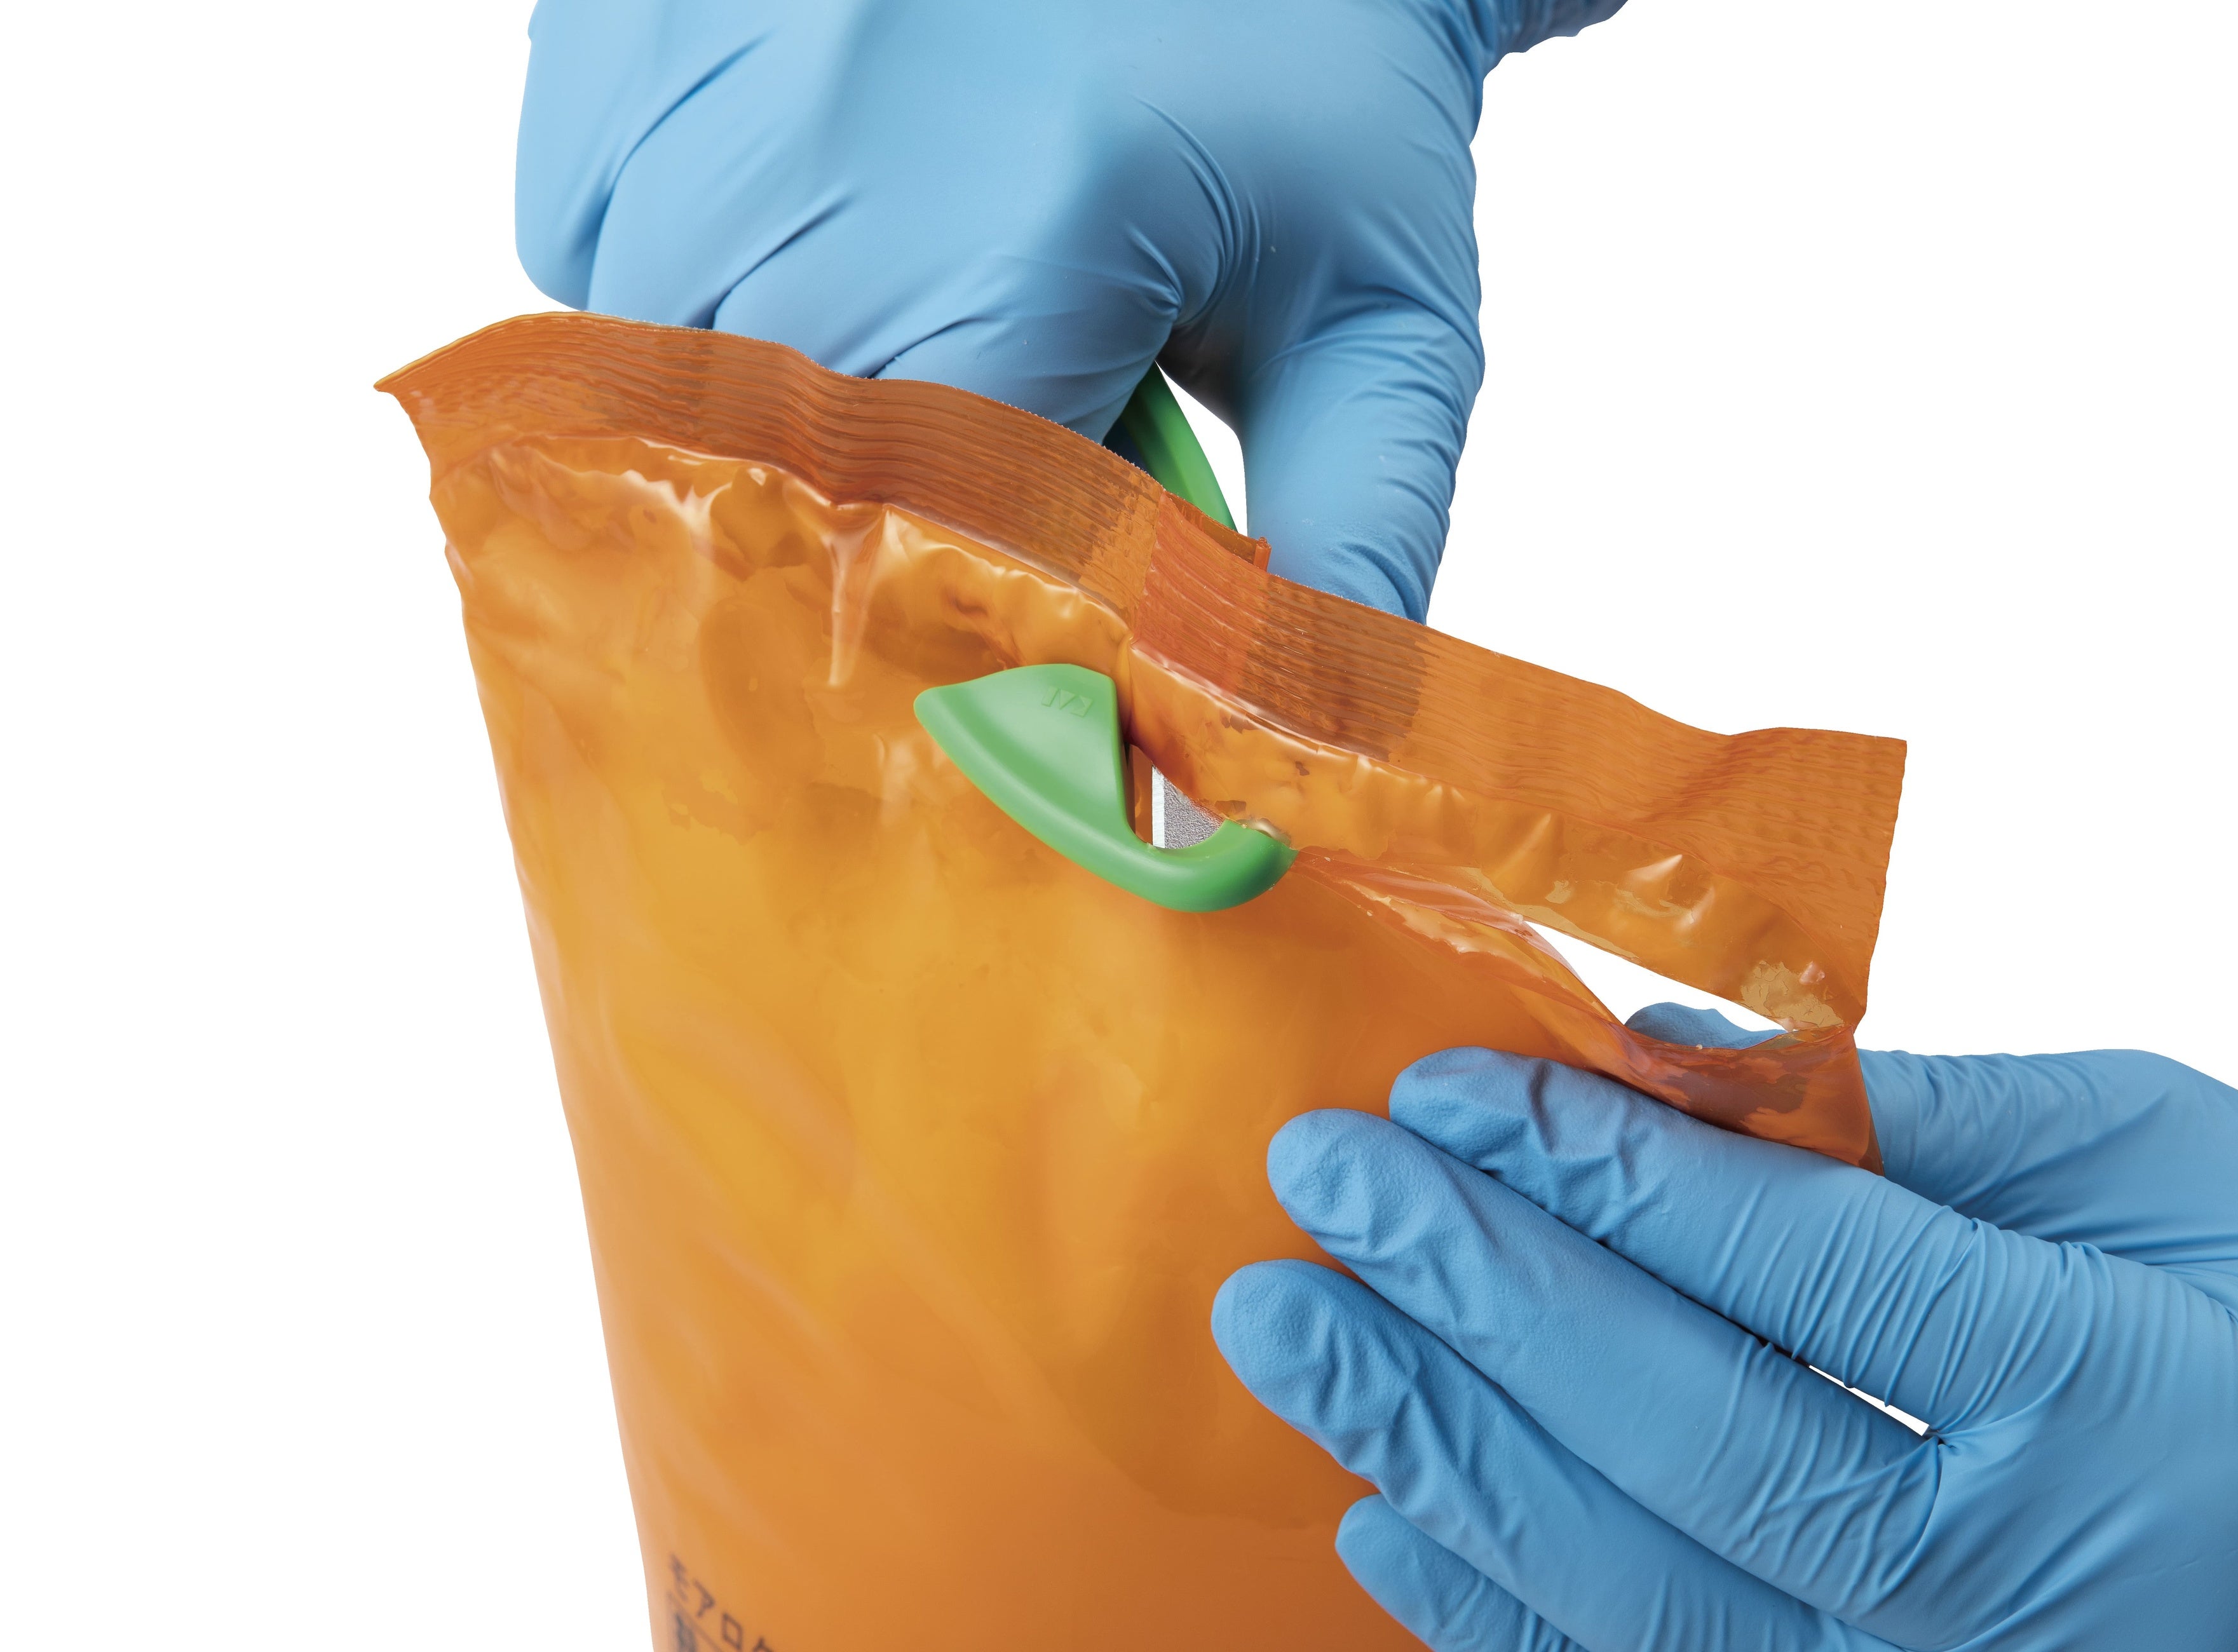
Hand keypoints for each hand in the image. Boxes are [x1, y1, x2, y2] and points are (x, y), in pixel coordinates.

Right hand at [515, 0, 1621, 617]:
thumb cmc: (1313, 72)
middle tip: (978, 471)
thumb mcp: (1383, 317)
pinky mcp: (616, 17)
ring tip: (920, 301)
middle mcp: (816, 139)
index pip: (920, 553)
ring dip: (774, 399)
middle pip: (766, 476)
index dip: (961, 636)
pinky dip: (690, 271)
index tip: (1013, 661)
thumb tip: (1273, 765)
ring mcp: (693, 63)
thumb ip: (1347, 547)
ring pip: (653, 367)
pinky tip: (830, 204)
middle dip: (870, 518)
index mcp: (1027, 228)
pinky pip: (591, 242)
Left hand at [1214, 1004, 2237, 1648]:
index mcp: (2143, 1413)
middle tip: (1319, 1179)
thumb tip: (1663, 1062)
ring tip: (1291, 1328)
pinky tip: (1385, 1510)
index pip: (1812, 1272)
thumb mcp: (2189, 1166)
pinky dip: (1505, 1616)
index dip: (1606, 1170)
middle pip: (1696, 1440)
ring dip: (1438, 1447)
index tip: (1448, 1086)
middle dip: (1476, 1296)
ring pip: (1643, 1597)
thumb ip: (1928, 1115)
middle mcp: (2046, 1606)